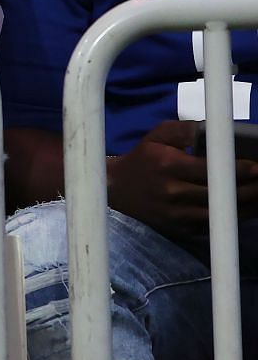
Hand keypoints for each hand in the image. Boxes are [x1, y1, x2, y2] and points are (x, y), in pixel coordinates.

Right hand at [107, 120, 257, 237]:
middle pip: (221, 195)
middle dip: (251, 189)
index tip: (257, 167)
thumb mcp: (157, 135)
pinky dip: (232, 218)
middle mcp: (173, 193)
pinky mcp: (180, 229)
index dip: (238, 170)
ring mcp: (176, 215)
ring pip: (222, 214)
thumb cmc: (142, 158)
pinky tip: (246, 209)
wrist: (116, 190)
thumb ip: (185, 130)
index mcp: (168, 166)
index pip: (211, 170)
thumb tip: (214, 131)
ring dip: (247, 206)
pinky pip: (214, 226)